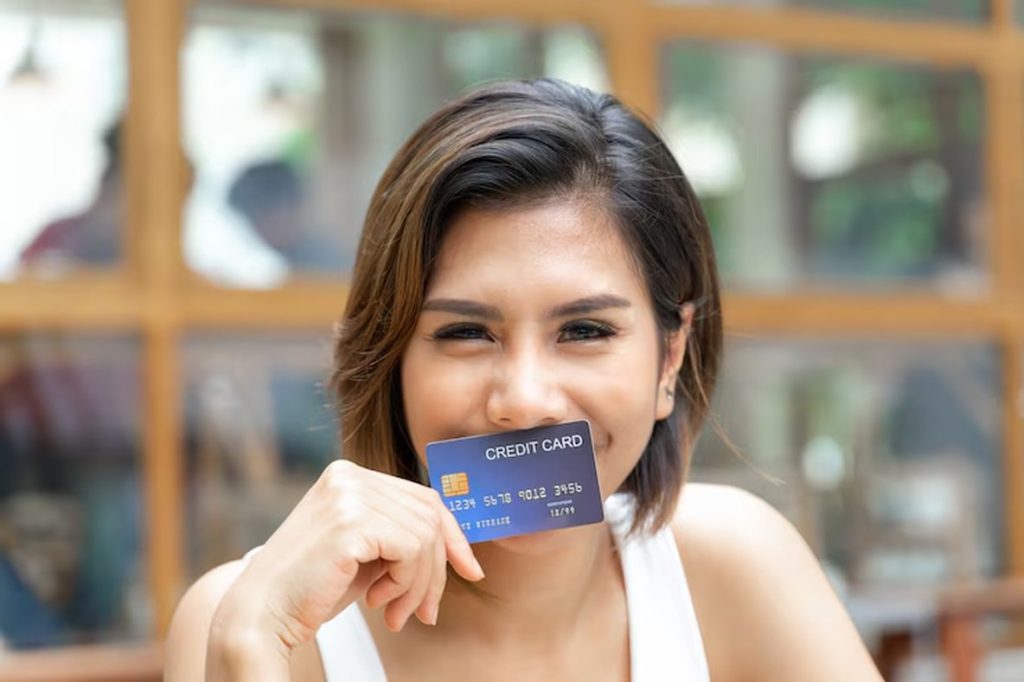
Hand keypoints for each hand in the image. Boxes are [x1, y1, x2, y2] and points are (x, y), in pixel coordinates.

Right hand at [212, 459, 483, 656]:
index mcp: (350, 475)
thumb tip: (460, 548)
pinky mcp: (351, 521)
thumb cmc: (312, 588)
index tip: (470, 570)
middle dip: (436, 571)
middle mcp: (349, 476)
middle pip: (429, 516)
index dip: (453, 535)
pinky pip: (411, 551)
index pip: (423, 497)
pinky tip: (377, 602)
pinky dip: (406, 584)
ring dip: (418, 585)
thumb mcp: (366, 552)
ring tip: (393, 611)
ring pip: (425, 536)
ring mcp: (349, 495)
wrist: (262, 614)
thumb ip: (401, 536)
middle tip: (424, 612)